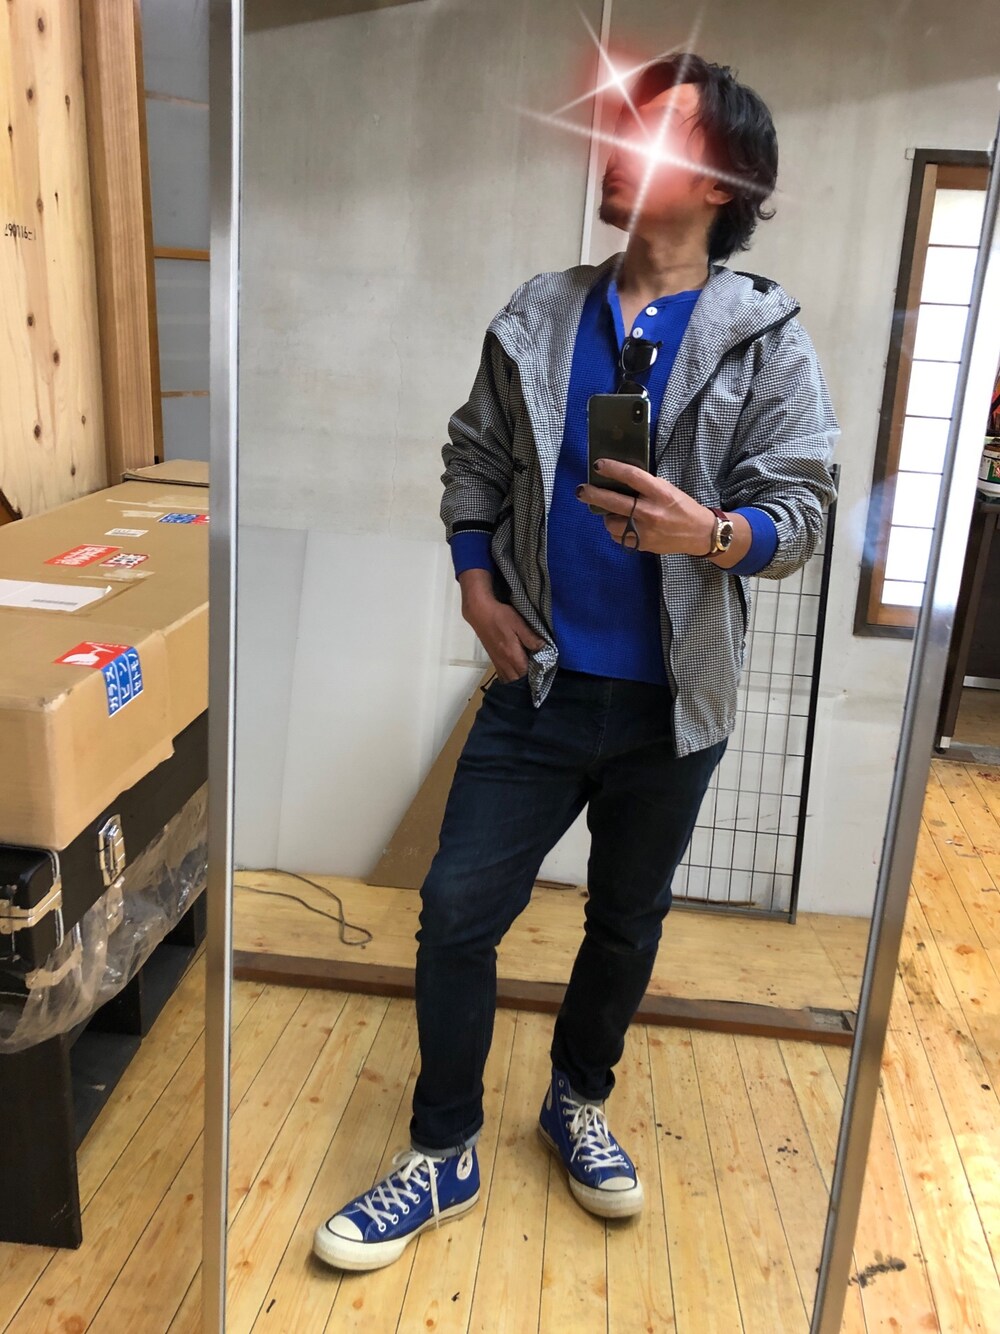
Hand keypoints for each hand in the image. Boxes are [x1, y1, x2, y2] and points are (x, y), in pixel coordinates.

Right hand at [459, 570, 545, 681]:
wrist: (480, 613)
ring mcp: (497, 662)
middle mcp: (504, 662)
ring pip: (509, 680)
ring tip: (528, 677)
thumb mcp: (519, 624)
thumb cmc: (501, 616)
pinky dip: (510, 678)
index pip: (526, 673)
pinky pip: (502, 675)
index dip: (535, 676)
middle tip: (538, 675)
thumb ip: (531, 638)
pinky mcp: (493, 659)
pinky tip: (516, 674)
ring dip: (518, 681)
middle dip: (528, 681)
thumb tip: (544, 648)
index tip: (544, 673)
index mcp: (512, 655)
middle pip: (517, 680)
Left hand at [576, 459, 715, 555]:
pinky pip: (618, 537)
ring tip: (614, 512)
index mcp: (660, 494)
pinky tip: (624, 525)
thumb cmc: (681, 507)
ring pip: (611, 523)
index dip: (612, 469)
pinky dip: (616, 530)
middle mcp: (651, 512)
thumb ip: (645, 485)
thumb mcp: (667, 489)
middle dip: (593, 495)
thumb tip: (618, 478)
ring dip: (607, 516)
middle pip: (614, 502)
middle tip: (581, 491)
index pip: (632, 477)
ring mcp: (645, 531)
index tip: (598, 465)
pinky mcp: (642, 545)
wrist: (698, 533)